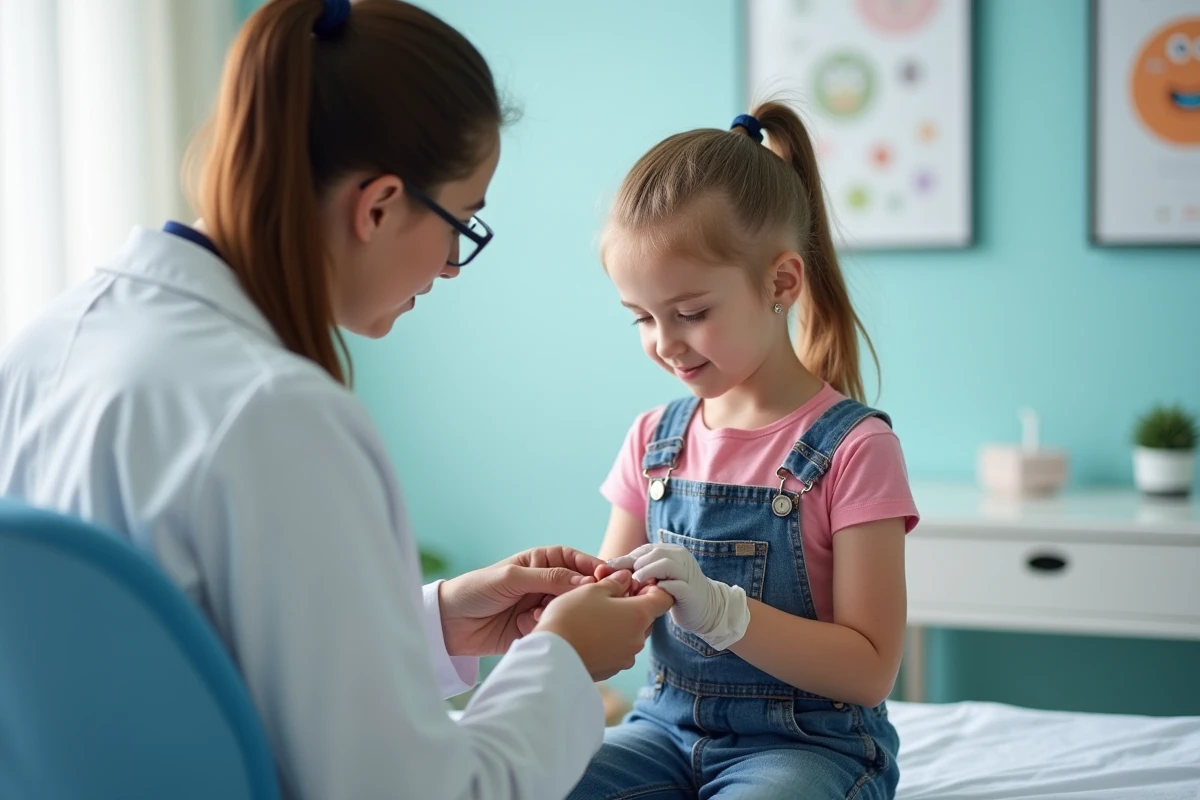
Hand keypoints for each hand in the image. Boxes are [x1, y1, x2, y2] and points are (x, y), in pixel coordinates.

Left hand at [438, 546, 603, 656]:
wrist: (450, 623)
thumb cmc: (477, 589)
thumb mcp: (512, 577)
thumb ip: (550, 578)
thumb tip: (586, 582)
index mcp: (543, 562)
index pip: (579, 562)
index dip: (595, 569)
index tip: (607, 580)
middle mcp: (548, 583)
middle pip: (580, 589)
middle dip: (579, 597)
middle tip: (572, 604)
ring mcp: (543, 607)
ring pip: (570, 611)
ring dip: (557, 614)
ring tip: (533, 616)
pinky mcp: (537, 629)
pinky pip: (555, 629)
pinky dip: (545, 628)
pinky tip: (524, 627)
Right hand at [536, 570, 675, 679]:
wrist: (550, 658)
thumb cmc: (571, 618)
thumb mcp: (592, 590)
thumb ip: (615, 583)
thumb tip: (626, 579)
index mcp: (639, 616)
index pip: (664, 599)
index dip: (653, 587)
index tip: (637, 581)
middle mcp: (638, 640)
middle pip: (647, 617)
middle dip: (634, 604)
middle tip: (611, 594)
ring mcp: (625, 658)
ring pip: (631, 634)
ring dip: (620, 623)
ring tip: (595, 614)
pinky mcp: (611, 670)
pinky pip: (617, 649)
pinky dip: (610, 640)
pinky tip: (589, 633)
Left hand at [605, 543, 750, 650]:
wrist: (706, 610)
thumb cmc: (675, 594)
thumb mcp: (656, 579)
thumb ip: (639, 572)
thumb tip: (608, 569)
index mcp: (670, 552)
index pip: (643, 550)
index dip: (625, 558)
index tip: (607, 569)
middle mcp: (680, 557)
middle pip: (652, 553)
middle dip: (632, 564)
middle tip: (617, 577)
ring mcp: (687, 572)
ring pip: (665, 564)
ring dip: (646, 572)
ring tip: (634, 583)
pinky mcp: (691, 590)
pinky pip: (676, 585)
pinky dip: (662, 588)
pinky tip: (651, 594)